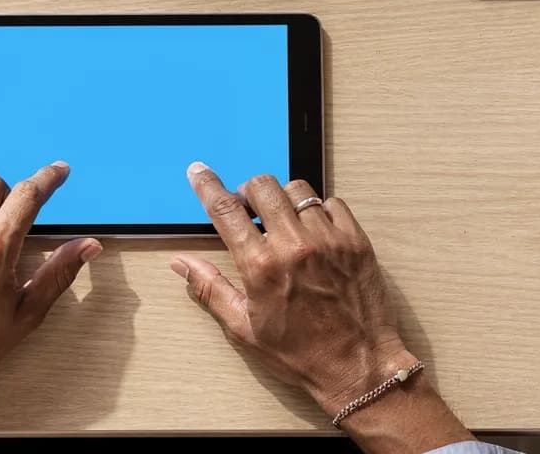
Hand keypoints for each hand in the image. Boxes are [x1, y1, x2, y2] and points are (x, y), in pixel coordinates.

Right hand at [171, 163, 471, 452]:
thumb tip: (180, 263)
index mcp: (261, 266)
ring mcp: (329, 239)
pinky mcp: (356, 241)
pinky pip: (332, 203)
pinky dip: (318, 210)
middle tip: (249, 210)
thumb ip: (210, 289)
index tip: (198, 171)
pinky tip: (314, 232)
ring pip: (298, 190)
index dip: (207, 185)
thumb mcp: (245, 329)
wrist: (359, 368)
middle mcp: (294, 245)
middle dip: (248, 192)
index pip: (225, 210)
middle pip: (262, 187)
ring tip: (283, 222)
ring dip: (283, 200)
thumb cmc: (300, 355)